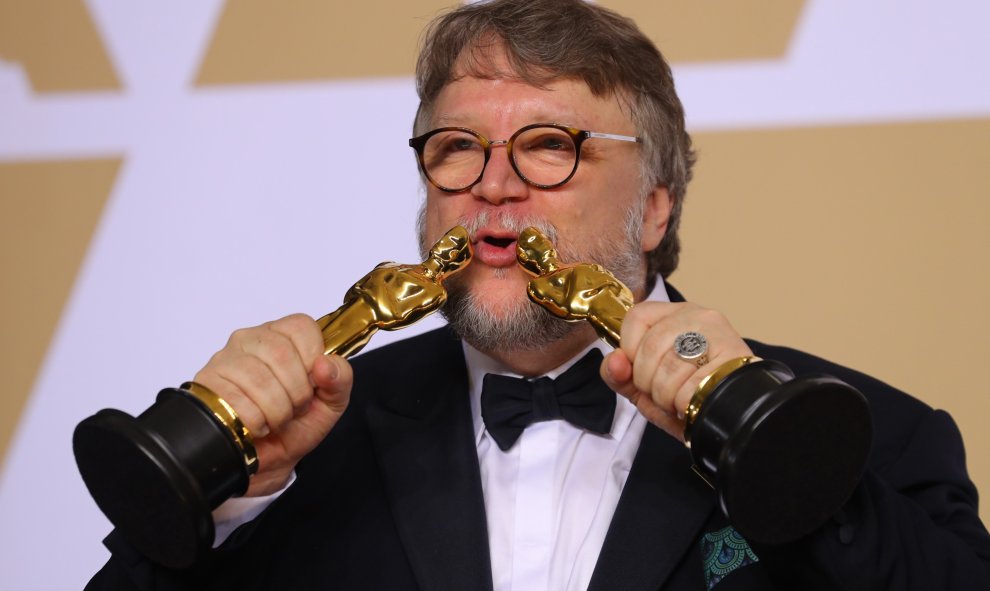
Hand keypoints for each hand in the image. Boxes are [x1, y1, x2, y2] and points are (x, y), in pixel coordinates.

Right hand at [193, 313, 352, 495]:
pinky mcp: (206, 385)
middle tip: (294, 407)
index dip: (313, 358)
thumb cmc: (297, 425)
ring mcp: (224, 360)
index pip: (301, 326)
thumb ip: (340, 379)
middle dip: (297, 392)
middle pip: (281, 353)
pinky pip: (237, 401)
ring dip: (276, 411)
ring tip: (275, 419)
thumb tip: (326, 364)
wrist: (268, 461)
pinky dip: (255, 421)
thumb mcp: (331, 402)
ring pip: (259, 379)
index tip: (312, 382)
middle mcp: (250, 340)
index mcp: (282, 336)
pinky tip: (256, 425)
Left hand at [600, 302, 751, 441]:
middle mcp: (698, 316)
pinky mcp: (735, 358)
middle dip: (648, 382)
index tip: (640, 370)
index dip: (630, 349)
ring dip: (667, 396)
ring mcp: (719, 334)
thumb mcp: (646, 387)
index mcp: (674, 314)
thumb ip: (620, 375)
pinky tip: (693, 405)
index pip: (637, 317)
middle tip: (663, 394)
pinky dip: (685, 404)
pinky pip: (692, 386)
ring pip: (670, 367)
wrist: (736, 416)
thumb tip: (614, 361)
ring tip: (679, 401)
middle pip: (651, 346)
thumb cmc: (689, 397)